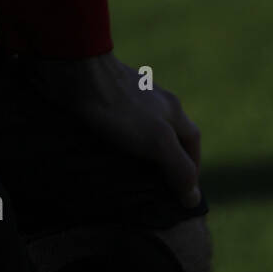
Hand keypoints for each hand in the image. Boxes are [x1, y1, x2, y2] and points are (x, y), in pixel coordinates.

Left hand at [23, 53, 201, 207]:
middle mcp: (157, 100)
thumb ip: (179, 167)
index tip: (184, 191)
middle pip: (172, 132)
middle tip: (159, 186)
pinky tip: (110, 151)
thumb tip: (193, 198)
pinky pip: (122, 122)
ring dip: (145, 150)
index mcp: (174, 109)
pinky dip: (123, 139)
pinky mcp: (107, 97)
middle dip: (171, 158)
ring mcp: (132, 96)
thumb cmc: (120, 108)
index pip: (193, 141)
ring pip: (147, 126)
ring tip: (134, 174)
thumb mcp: (158, 142)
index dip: (192, 166)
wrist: (79, 73)